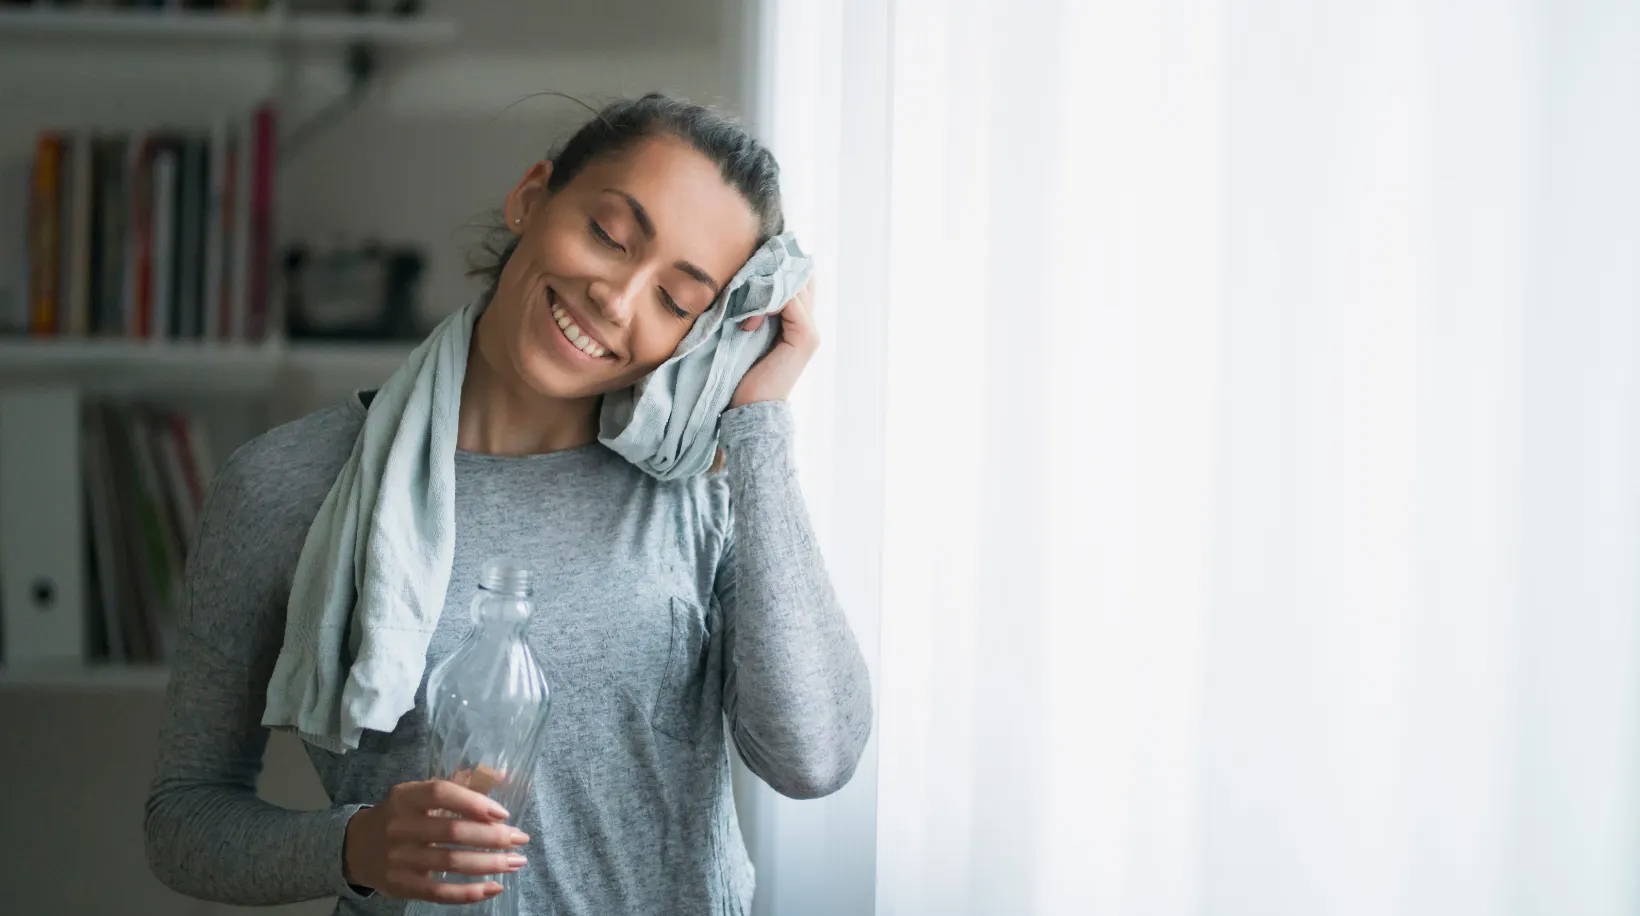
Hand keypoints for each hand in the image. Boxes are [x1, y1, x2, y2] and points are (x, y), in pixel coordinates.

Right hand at [343, 778, 530, 903]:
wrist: (357, 847)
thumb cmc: (401, 815)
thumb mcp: (419, 794)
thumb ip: (458, 785)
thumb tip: (501, 776)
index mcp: (405, 797)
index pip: (441, 793)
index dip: (474, 802)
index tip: (503, 813)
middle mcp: (399, 826)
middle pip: (453, 831)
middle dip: (493, 837)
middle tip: (520, 840)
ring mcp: (398, 858)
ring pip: (451, 862)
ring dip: (490, 864)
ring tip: (516, 862)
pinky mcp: (400, 885)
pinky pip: (440, 892)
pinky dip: (470, 892)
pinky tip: (494, 887)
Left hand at [729, 275, 817, 407]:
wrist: (750, 407)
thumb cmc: (742, 373)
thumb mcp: (747, 332)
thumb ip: (753, 309)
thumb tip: (742, 280)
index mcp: (797, 321)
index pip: (797, 278)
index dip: (777, 265)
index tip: (750, 261)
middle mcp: (809, 322)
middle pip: (800, 276)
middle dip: (772, 268)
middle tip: (745, 270)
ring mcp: (810, 330)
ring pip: (795, 285)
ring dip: (765, 285)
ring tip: (742, 299)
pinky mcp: (806, 337)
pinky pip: (791, 301)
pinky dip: (768, 302)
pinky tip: (749, 321)